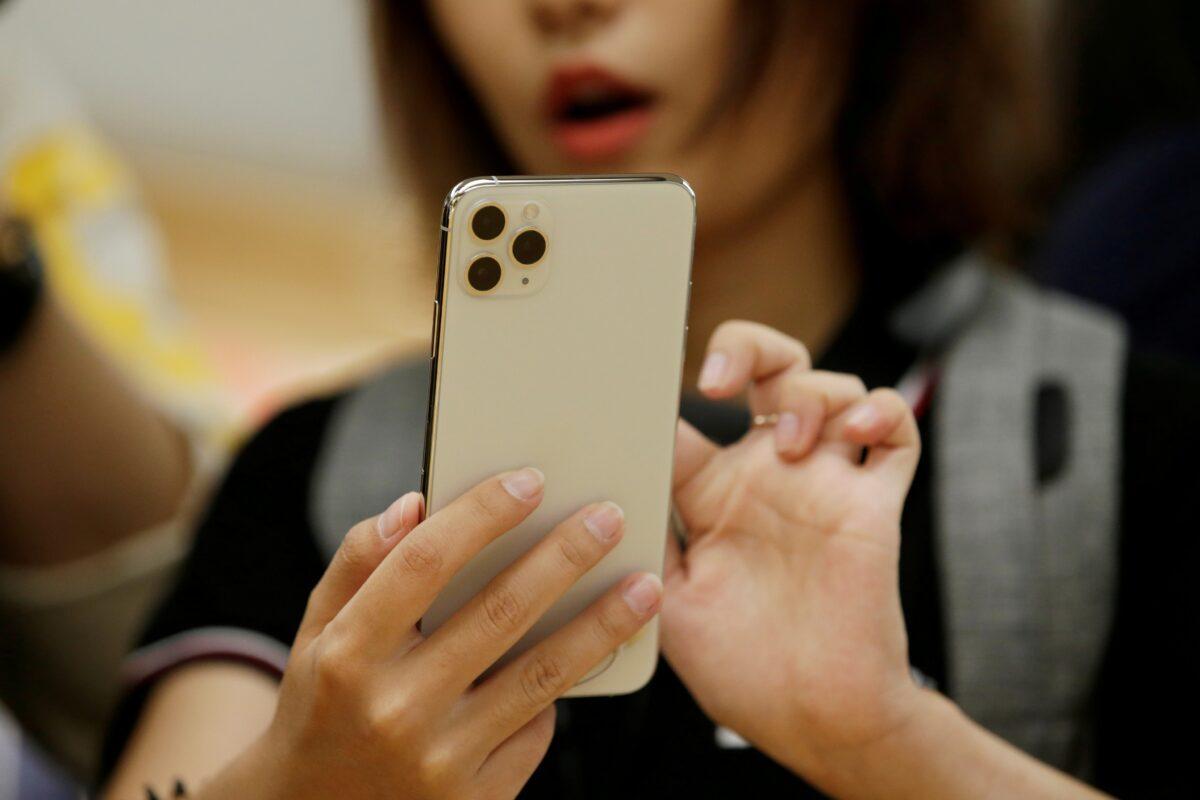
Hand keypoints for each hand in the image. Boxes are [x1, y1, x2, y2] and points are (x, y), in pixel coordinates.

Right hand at [201, 468, 661, 799]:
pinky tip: (585, 658)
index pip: (424, 563)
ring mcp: (440, 759)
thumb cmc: (323, 708)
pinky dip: (562, 689)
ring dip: (601, 625)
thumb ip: (358, 564)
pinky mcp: (477, 798)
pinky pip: (537, 729)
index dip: (482, 514)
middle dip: (563, 557)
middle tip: (608, 518)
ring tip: (645, 586)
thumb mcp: (317, 634)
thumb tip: (414, 505)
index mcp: (348, 653)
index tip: (529, 480)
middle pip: (498, 612)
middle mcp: (394, 707)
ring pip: (541, 675)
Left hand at [662, 321, 921, 786]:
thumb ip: (646, 535)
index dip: (667, 391)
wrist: (816, 719)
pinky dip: (882, 412)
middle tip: (718, 378)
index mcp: (713, 497)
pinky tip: (854, 428)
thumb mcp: (668, 598)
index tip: (644, 384)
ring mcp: (824, 485)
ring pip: (831, 388)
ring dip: (812, 391)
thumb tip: (605, 485)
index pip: (690, 418)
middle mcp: (768, 479)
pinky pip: (896, 434)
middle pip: (765, 373)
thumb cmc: (743, 670)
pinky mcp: (874, 503)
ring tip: (794, 439)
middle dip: (745, 349)